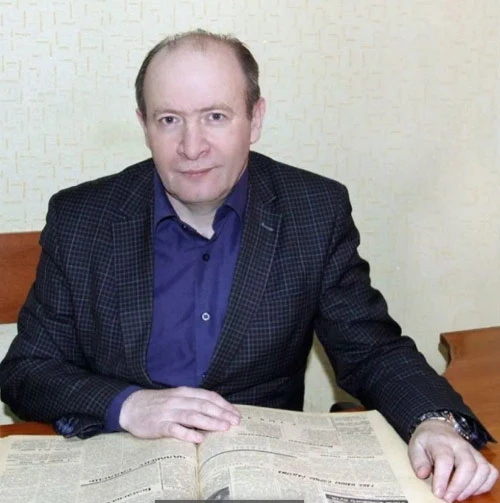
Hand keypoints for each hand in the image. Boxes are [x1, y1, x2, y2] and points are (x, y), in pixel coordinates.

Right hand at [119, 387, 240, 441]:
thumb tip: (216, 412)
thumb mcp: (177, 397)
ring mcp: (168, 413)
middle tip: (236, 422)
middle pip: (203, 405)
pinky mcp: (159, 426)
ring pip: (192, 416)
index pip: (208, 396)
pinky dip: (187, 433)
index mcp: (184, 392)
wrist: (131, 407)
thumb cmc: (158, 404)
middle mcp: (178, 400)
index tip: (236, 413)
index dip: (224, 404)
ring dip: (210, 422)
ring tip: (224, 428)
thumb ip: (193, 402)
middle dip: (222, 413)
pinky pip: (174, 429)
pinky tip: (198, 439)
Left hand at [409, 419, 497, 501]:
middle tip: (448, 498)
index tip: (438, 493)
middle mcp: (460, 445)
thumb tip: (422, 474)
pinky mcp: (481, 458)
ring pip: (483, 469)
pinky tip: (471, 490)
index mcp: (441, 442)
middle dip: (459, 486)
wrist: (437, 428)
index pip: (445, 459)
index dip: (442, 478)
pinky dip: (484, 485)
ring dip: (472, 488)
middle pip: (468, 465)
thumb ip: (418, 461)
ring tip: (458, 496)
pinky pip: (491, 472)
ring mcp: (473, 451)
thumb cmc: (426, 442)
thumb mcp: (415, 447)